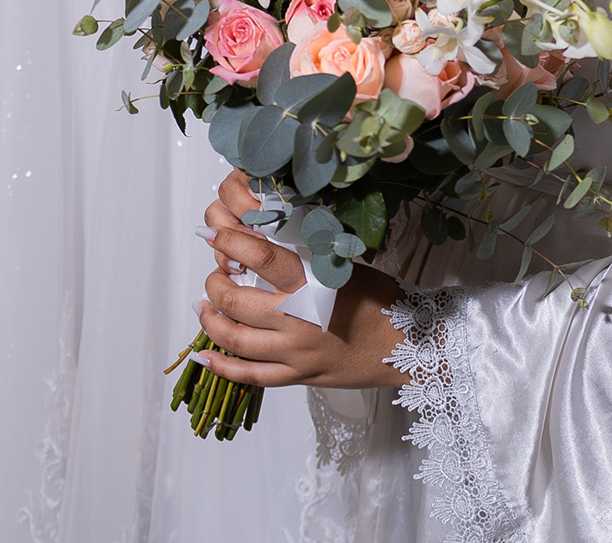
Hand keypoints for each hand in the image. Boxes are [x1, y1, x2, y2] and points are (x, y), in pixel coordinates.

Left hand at [198, 171, 408, 388]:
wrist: (407, 345)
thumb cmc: (379, 301)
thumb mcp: (342, 269)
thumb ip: (305, 262)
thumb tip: (262, 247)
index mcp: (312, 284)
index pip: (260, 256)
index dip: (229, 242)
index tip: (214, 235)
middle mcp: (299, 319)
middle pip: (236, 302)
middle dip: (215, 285)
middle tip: (215, 275)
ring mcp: (295, 353)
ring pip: (235, 340)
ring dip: (211, 322)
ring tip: (204, 307)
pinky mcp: (297, 377)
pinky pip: (250, 377)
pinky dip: (221, 368)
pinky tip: (205, 357)